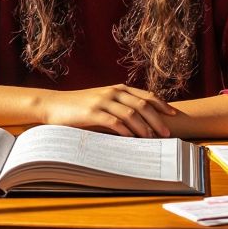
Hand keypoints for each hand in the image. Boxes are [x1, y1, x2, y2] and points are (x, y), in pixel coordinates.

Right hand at [39, 84, 180, 137]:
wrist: (53, 105)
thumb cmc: (79, 107)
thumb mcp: (102, 102)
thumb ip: (119, 107)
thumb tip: (139, 121)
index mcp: (117, 89)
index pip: (146, 95)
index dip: (161, 104)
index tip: (173, 114)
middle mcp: (113, 92)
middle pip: (143, 104)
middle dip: (158, 119)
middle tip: (167, 133)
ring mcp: (103, 101)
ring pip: (131, 113)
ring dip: (144, 127)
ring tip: (153, 139)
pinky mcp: (92, 112)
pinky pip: (114, 121)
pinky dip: (126, 130)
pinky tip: (132, 139)